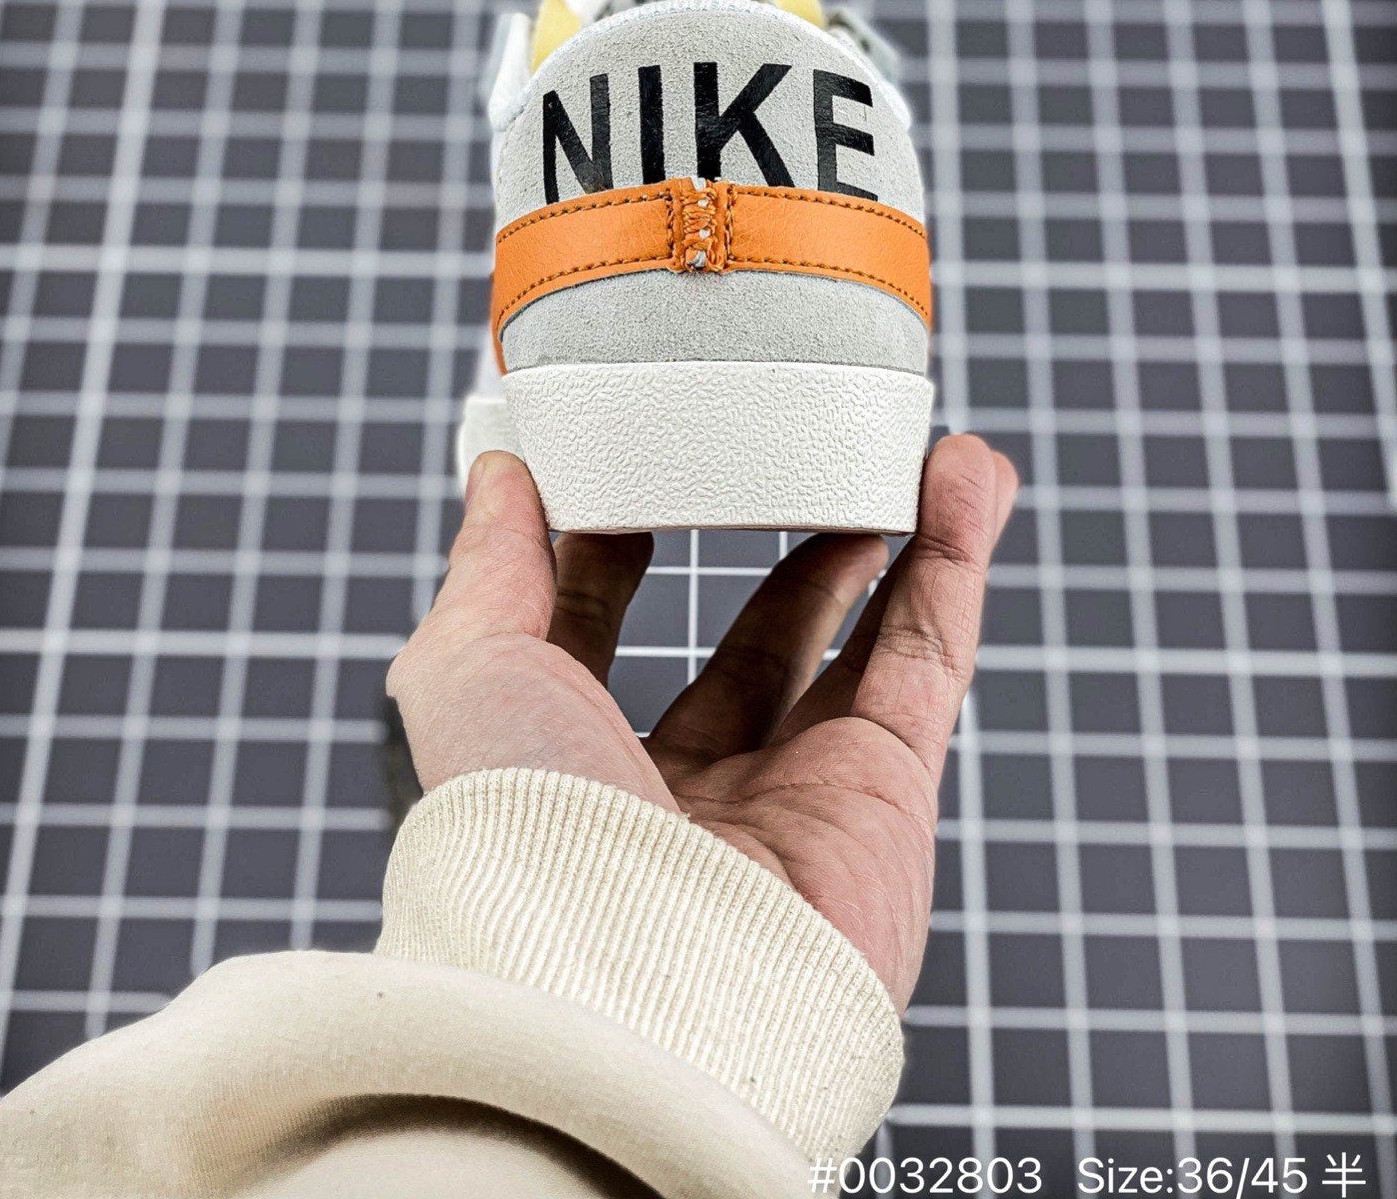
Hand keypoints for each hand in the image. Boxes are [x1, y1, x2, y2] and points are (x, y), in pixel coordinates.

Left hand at [388, 435, 1017, 1006]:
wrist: (629, 985)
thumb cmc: (520, 839)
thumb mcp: (466, 672)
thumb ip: (486, 566)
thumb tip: (498, 469)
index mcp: (572, 764)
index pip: (600, 631)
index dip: (620, 545)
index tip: (647, 454)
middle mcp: (687, 788)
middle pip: (751, 642)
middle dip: (778, 548)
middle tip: (795, 454)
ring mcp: (797, 792)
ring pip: (859, 642)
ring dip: (891, 539)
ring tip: (908, 445)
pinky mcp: (887, 796)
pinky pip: (930, 654)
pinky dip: (955, 562)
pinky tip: (964, 479)